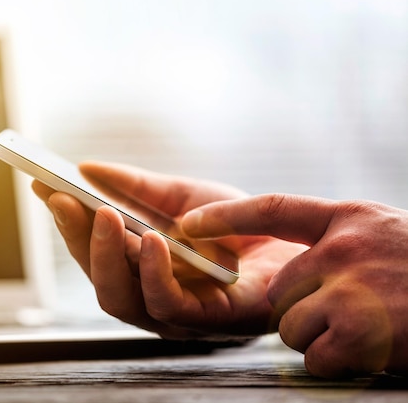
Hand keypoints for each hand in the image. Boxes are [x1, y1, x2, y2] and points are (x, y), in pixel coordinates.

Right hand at [32, 161, 305, 339]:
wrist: (293, 243)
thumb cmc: (236, 226)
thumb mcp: (180, 195)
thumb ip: (134, 186)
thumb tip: (85, 166)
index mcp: (137, 266)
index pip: (91, 249)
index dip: (66, 220)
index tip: (44, 186)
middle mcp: (146, 292)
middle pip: (96, 276)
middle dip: (76, 237)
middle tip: (65, 198)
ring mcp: (172, 312)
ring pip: (119, 297)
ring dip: (106, 255)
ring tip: (102, 215)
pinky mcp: (204, 320)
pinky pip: (165, 303)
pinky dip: (152, 272)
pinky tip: (150, 240)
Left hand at [182, 194, 407, 377]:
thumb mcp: (385, 236)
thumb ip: (336, 243)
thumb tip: (285, 272)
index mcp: (348, 218)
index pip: (271, 208)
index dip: (225, 216)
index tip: (187, 225)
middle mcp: (341, 247)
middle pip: (276, 291)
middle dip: (301, 311)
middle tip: (350, 313)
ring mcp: (349, 287)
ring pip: (288, 327)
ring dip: (319, 339)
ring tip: (367, 330)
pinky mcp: (358, 330)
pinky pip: (313, 357)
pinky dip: (337, 364)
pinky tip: (373, 350)